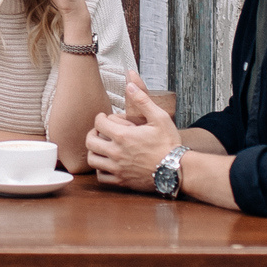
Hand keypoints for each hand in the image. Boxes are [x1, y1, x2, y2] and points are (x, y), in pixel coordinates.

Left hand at [86, 74, 181, 190]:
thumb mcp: (160, 117)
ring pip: (92, 160)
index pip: (98, 123)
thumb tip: (130, 84)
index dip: (100, 117)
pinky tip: (107, 163)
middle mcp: (116, 152)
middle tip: (99, 131)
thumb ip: (143, 100)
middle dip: (92, 133)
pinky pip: (101, 177)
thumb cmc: (169, 143)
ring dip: (94, 151)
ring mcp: (117, 168)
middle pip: (90, 141)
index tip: (104, 117)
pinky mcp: (122, 181)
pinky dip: (100, 170)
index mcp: (123, 136)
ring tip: (101, 146)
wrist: (177, 169)